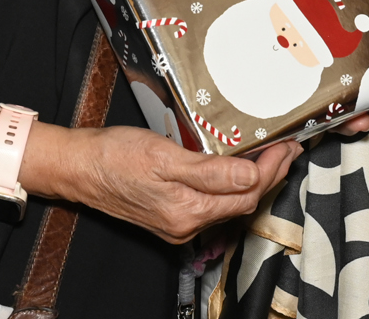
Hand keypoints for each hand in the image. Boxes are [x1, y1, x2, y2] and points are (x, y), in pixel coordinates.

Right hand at [27, 124, 300, 243]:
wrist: (78, 168)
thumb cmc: (114, 156)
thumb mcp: (164, 155)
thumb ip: (210, 170)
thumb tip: (251, 175)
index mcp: (188, 211)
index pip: (247, 192)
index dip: (272, 168)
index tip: (288, 144)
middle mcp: (187, 224)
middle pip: (244, 201)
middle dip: (272, 174)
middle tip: (290, 147)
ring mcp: (180, 223)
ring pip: (232, 204)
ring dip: (256, 179)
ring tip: (273, 155)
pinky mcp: (173, 215)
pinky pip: (215, 203)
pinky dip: (233, 184)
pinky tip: (239, 168)